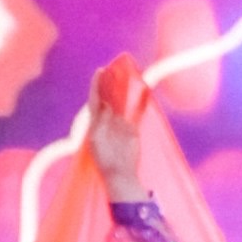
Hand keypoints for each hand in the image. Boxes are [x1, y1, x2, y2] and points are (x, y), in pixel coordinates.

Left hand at [86, 72, 146, 204]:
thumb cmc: (105, 161)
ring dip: (126, 88)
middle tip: (116, 67)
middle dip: (111, 82)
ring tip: (129, 73)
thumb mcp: (97, 141)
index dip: (97, 85)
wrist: (119, 175)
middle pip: (109, 96)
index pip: (95, 99)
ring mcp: (121, 123)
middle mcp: (108, 120)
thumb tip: (105, 106)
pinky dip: (141, 101)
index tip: (100, 71)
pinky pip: (137, 112)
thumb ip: (100, 123)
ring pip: (123, 101)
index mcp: (96, 123)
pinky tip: (145, 90)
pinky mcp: (132, 129)